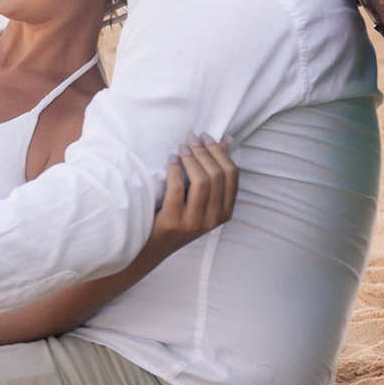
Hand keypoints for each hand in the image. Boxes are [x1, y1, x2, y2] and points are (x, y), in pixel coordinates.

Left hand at [151, 133, 236, 251]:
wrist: (152, 247)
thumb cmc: (177, 217)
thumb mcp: (200, 199)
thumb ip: (214, 173)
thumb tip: (225, 141)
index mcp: (226, 212)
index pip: (232, 175)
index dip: (220, 152)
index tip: (206, 137)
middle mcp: (214, 219)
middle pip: (216, 175)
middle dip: (204, 151)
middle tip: (190, 138)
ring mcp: (195, 223)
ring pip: (201, 182)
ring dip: (191, 159)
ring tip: (181, 147)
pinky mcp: (174, 223)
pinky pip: (177, 190)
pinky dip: (175, 170)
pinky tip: (171, 160)